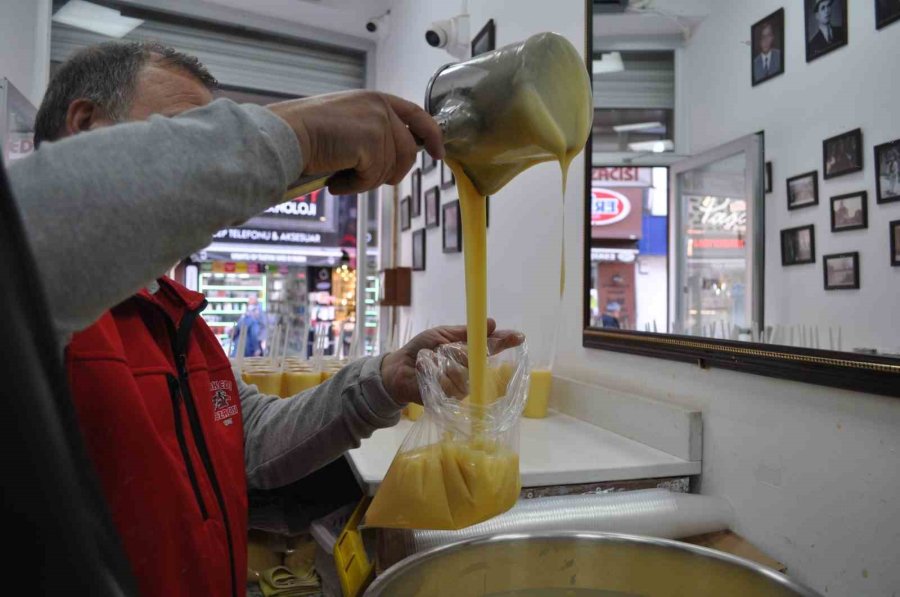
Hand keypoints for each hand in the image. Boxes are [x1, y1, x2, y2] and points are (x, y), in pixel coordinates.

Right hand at [267, 91, 443, 193]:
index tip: (437, 154)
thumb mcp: (345, 124)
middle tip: (363, 180)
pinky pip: (374, 177)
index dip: (432, 136)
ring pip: (391, 169)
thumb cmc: (305, 134)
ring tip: (341, 178)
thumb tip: (391, 159)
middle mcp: (381, 107)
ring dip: (366, 182)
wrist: (285, 136)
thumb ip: (371, 131)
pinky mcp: (372, 141)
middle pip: (407, 152)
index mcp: (375, 99)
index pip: (417, 115)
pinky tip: (335, 181)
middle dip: (390, 173)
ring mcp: (378, 123)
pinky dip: (355, 186)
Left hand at [380, 319, 524, 405]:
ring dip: (443, 361)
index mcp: (470, 353)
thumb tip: (491, 323)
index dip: (505, 342)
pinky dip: (434, 372)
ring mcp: (461, 387)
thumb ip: (464, 332)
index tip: (518, 336)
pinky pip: (448, 383)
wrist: (398, 369)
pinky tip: (425, 371)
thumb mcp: (441, 334)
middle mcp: (470, 371)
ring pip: (463, 371)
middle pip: (478, 359)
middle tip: (445, 348)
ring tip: (429, 360)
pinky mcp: (449, 399)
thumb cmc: (421, 350)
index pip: (492, 347)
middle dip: (461, 351)